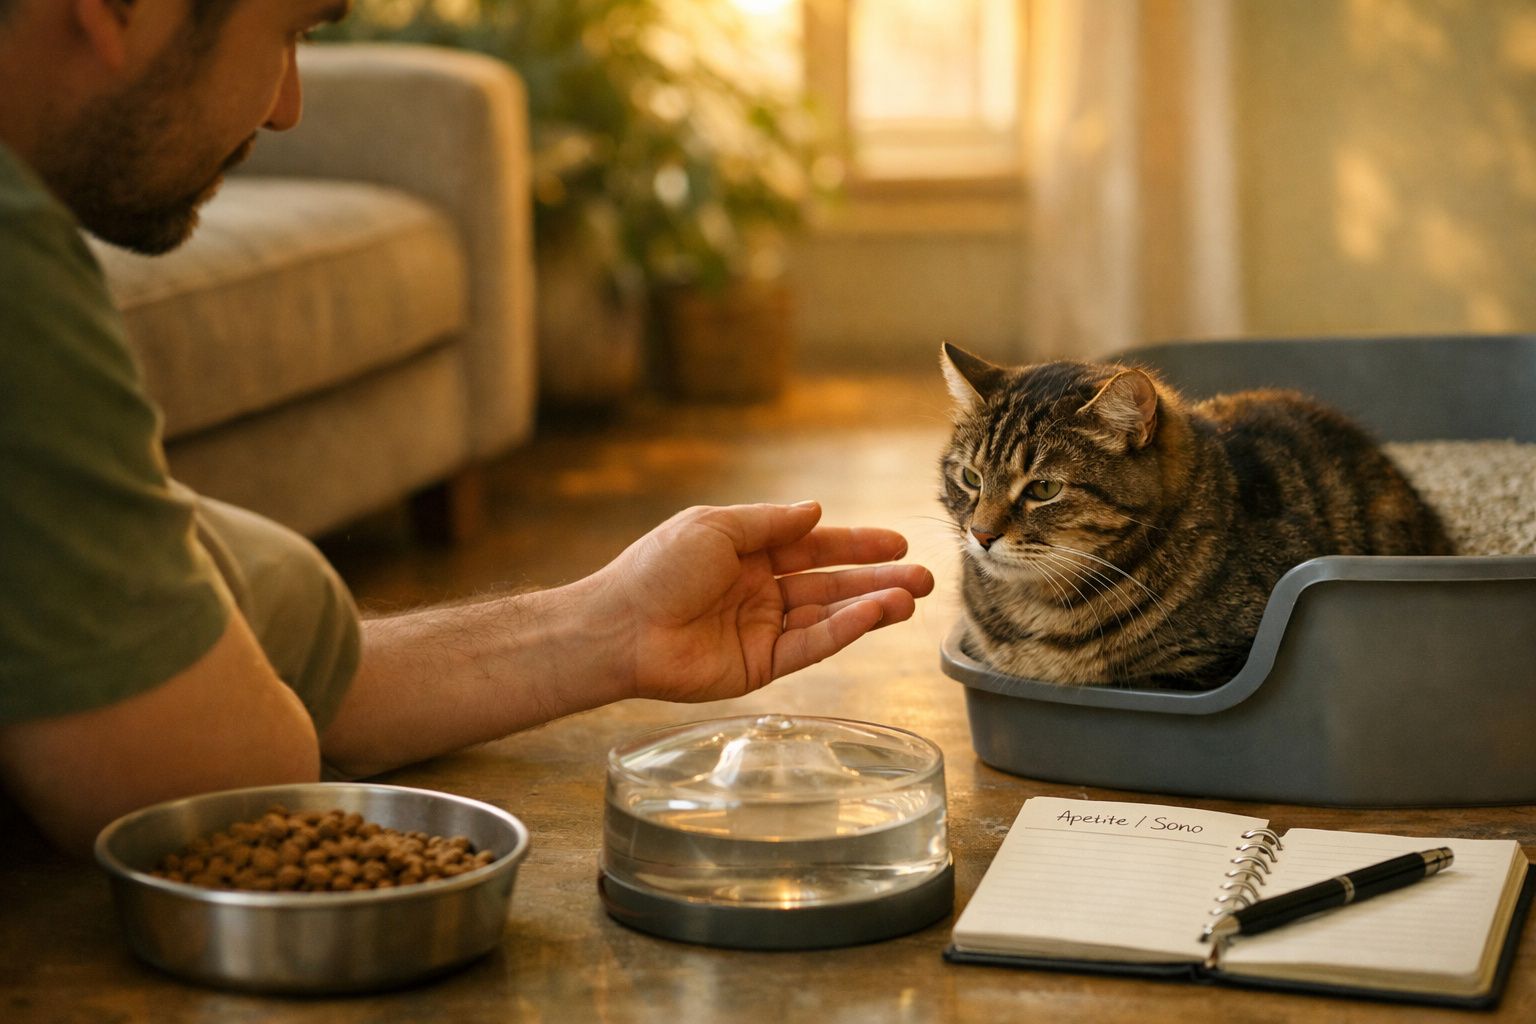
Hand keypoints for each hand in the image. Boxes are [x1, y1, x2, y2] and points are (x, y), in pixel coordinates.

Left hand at [592, 501, 933, 702]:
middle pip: (832, 584)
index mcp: (749, 554)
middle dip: (878, 580)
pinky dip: (844, 629)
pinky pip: (812, 646)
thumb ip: (770, 523)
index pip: (815, 547)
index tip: (896, 544)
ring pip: (829, 616)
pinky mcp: (761, 666)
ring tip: (911, 597)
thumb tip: (817, 509)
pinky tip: (874, 614)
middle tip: (924, 578)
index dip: (856, 545)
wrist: (621, 627)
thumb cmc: (658, 568)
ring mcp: (764, 630)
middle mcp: (762, 592)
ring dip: (871, 606)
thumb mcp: (716, 527)